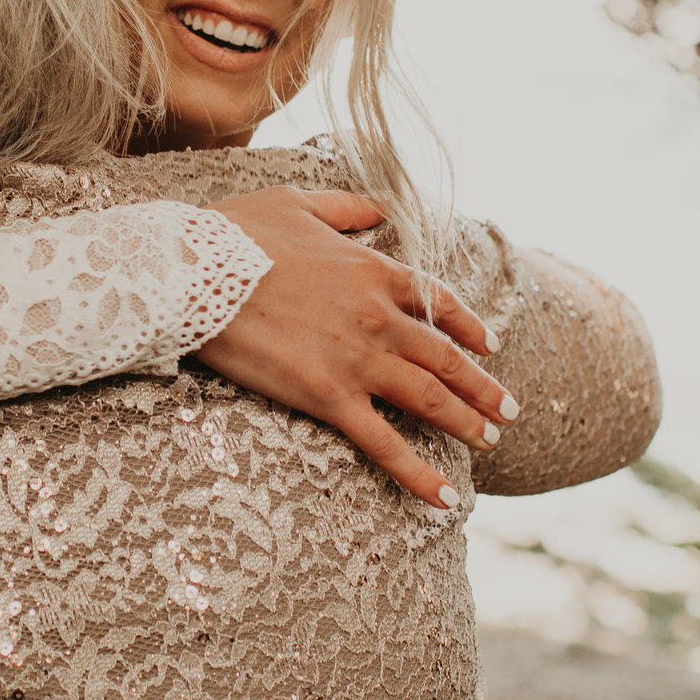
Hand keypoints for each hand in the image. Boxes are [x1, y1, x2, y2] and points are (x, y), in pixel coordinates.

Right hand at [196, 187, 518, 508]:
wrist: (193, 273)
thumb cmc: (235, 234)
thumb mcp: (298, 202)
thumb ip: (346, 207)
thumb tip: (378, 208)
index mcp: (373, 269)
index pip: (438, 302)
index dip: (469, 327)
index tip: (489, 346)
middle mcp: (378, 317)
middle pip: (446, 358)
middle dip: (482, 386)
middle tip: (507, 409)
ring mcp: (358, 359)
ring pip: (429, 399)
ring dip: (466, 422)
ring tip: (489, 440)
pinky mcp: (329, 397)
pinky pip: (384, 443)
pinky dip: (418, 473)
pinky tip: (443, 497)